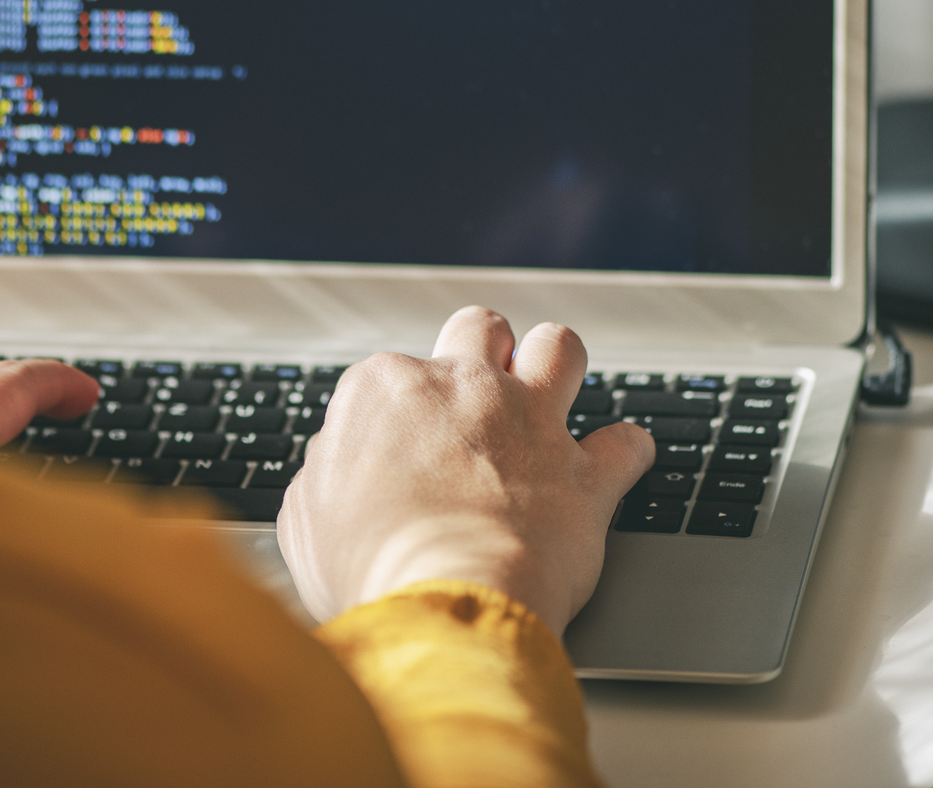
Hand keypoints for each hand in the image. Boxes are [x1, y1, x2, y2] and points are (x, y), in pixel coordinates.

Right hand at [278, 307, 655, 633]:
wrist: (444, 603)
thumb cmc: (369, 568)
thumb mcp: (305, 519)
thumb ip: (326, 472)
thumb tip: (336, 461)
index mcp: (387, 388)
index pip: (398, 373)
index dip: (404, 414)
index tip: (405, 449)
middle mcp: (464, 387)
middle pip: (481, 328)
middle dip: (486, 351)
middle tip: (481, 393)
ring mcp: (530, 423)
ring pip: (560, 347)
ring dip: (558, 366)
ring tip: (553, 392)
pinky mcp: (585, 473)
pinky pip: (627, 443)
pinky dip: (626, 452)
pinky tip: (618, 462)